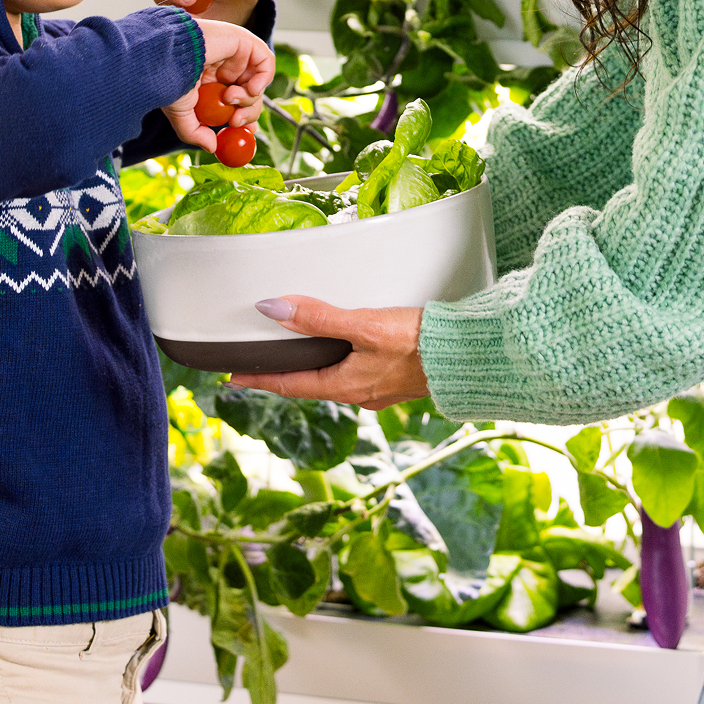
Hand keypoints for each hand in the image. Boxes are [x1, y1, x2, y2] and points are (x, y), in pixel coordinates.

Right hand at [163, 19, 273, 151]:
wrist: (170, 57)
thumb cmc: (169, 78)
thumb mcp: (181, 114)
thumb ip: (195, 133)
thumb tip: (211, 147)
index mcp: (210, 81)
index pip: (236, 101)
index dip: (244, 118)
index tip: (246, 132)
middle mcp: (224, 66)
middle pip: (250, 95)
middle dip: (247, 113)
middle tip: (235, 122)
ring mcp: (235, 53)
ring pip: (257, 83)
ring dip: (248, 99)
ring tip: (229, 97)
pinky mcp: (245, 41)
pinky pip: (266, 62)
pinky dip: (262, 80)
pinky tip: (247, 88)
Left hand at [229, 298, 427, 409]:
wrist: (469, 357)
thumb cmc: (418, 344)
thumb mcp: (363, 326)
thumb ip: (318, 317)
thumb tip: (272, 309)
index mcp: (345, 386)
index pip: (290, 385)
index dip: (260, 379)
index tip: (234, 378)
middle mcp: (359, 393)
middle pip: (312, 383)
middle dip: (287, 374)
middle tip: (263, 362)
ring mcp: (380, 389)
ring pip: (337, 378)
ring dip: (316, 367)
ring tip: (302, 353)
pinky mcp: (398, 379)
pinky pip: (359, 372)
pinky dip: (343, 361)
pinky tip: (350, 349)